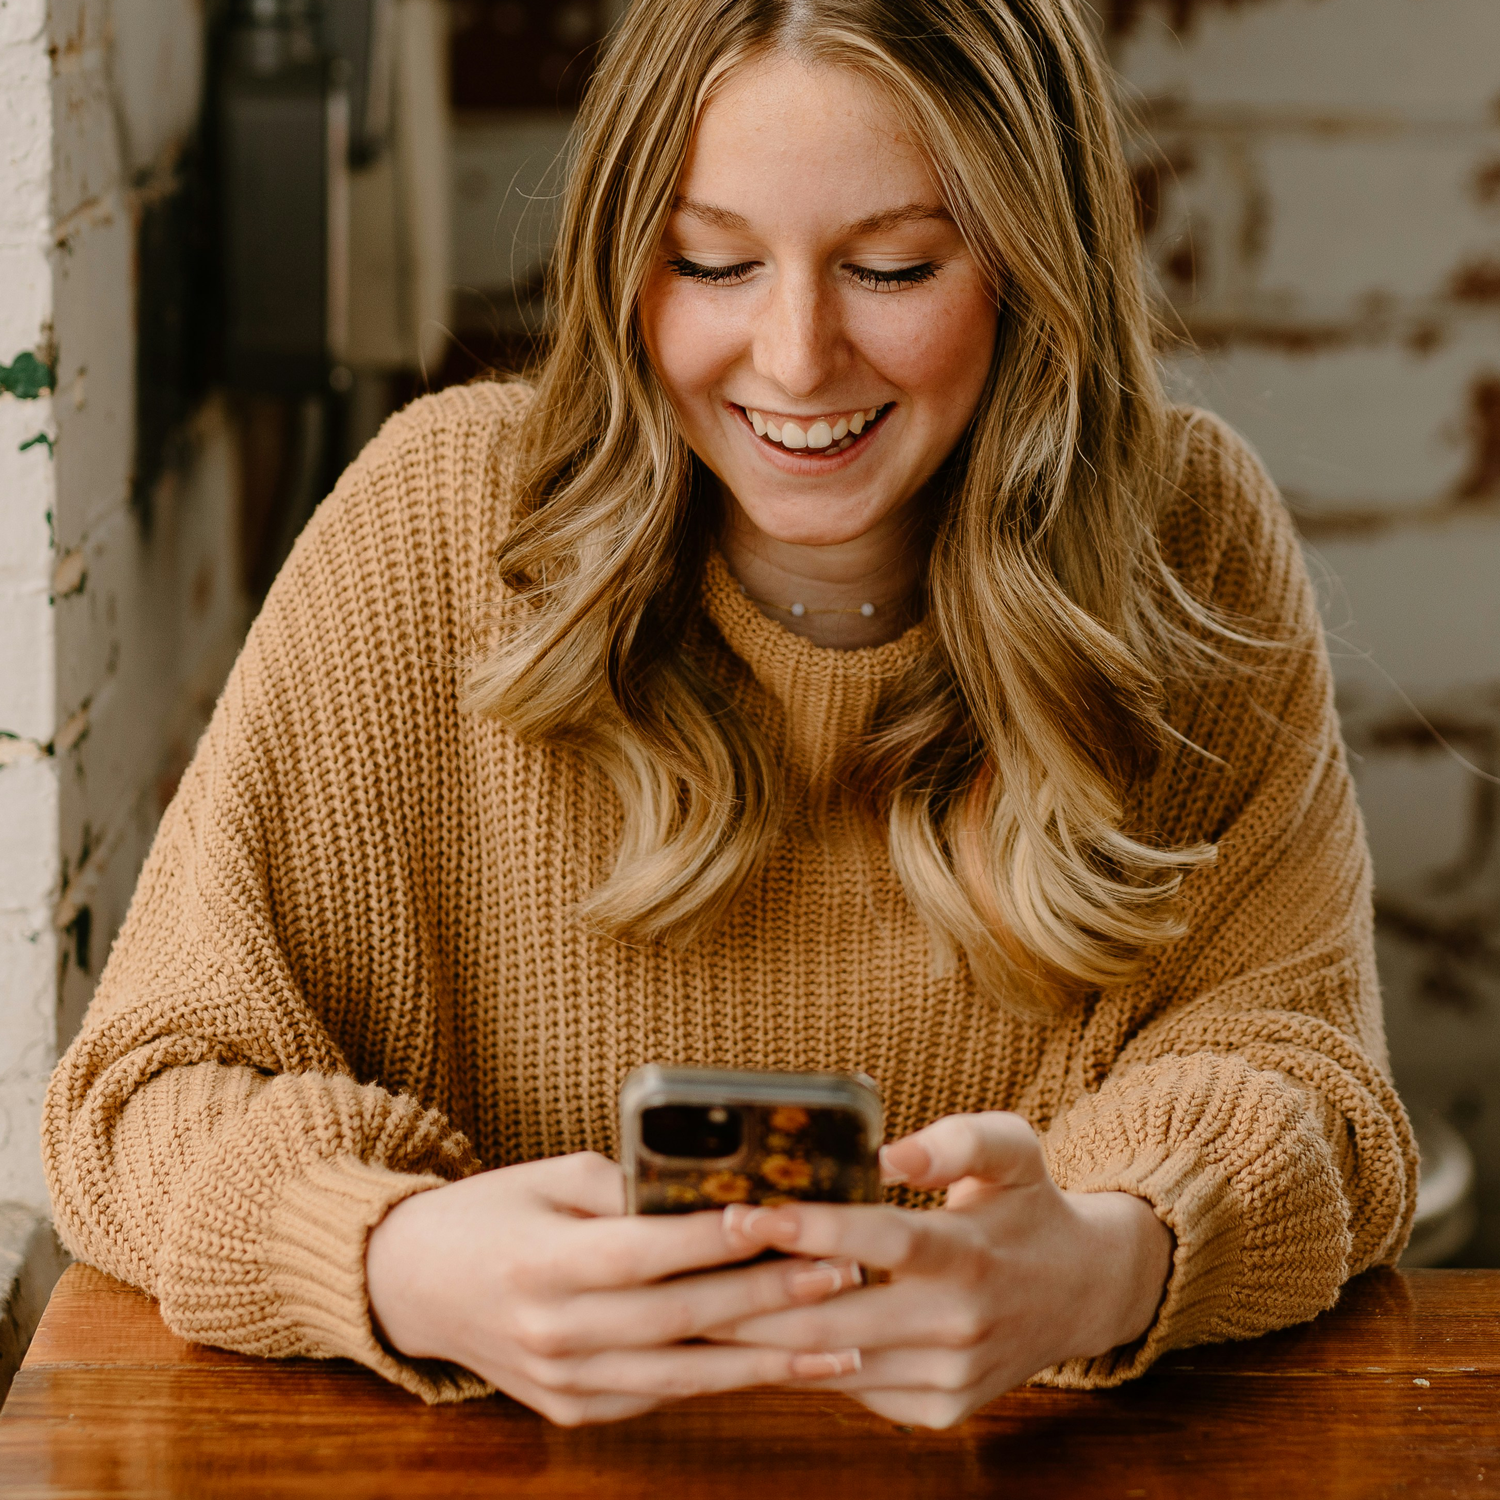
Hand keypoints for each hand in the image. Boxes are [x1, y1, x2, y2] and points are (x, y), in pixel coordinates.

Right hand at [364, 1152, 862, 1424]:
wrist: (413, 1287)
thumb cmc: (491, 1214)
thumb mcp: (547, 1177)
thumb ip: (624, 1185)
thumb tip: (713, 1185)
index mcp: (541, 1264)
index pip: (644, 1251)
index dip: (713, 1238)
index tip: (780, 1217)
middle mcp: (554, 1333)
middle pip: (679, 1318)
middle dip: (769, 1297)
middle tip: (843, 1271)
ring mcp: (565, 1384)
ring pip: (685, 1374)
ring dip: (771, 1358)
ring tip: (845, 1337)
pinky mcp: (575, 1413)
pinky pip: (663, 1394)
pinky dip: (727, 1380)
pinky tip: (785, 1366)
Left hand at [708, 1112, 1173, 1428]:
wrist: (1080, 1293)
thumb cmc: (1028, 1205)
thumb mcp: (1011, 1148)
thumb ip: (955, 1140)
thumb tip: (887, 1151)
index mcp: (969, 1254)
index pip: (879, 1240)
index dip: (810, 1228)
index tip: (746, 1212)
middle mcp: (957, 1324)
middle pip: (835, 1316)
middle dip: (752, 1294)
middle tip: (688, 1269)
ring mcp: (946, 1377)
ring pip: (833, 1363)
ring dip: (761, 1337)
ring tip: (696, 1305)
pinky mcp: (935, 1411)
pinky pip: (852, 1388)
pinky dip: (801, 1362)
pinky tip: (752, 1336)